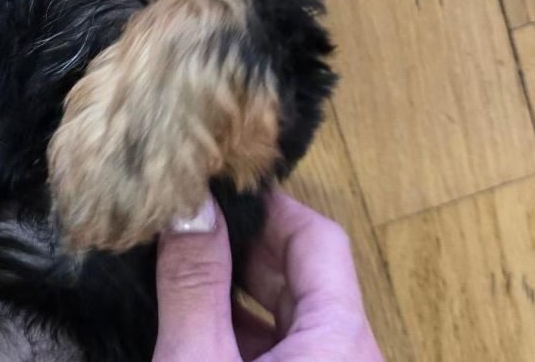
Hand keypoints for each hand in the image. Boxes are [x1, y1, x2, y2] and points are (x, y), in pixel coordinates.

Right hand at [153, 191, 382, 361]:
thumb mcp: (195, 361)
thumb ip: (194, 282)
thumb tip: (189, 204)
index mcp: (343, 338)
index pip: (319, 239)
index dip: (267, 208)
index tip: (216, 191)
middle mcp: (352, 356)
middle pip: (307, 277)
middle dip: (246, 249)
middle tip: (188, 224)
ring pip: (292, 319)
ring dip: (240, 292)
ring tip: (182, 269)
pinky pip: (285, 355)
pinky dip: (243, 333)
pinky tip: (195, 325)